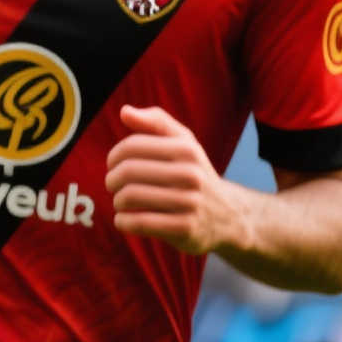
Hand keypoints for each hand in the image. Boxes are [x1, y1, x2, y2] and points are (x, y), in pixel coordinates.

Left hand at [105, 104, 243, 255]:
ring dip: (117, 201)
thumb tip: (125, 111)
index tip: (113, 165)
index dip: (114, 156)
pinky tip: (125, 219)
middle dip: (112, 179)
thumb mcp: (184, 142)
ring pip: (129, 197)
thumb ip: (155, 122)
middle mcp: (191, 174)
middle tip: (113, 185)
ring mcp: (190, 203)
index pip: (132, 146)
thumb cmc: (194, 174)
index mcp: (187, 150)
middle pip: (128, 171)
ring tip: (121, 202)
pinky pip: (139, 222)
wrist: (229, 216)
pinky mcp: (185, 229)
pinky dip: (123, 221)